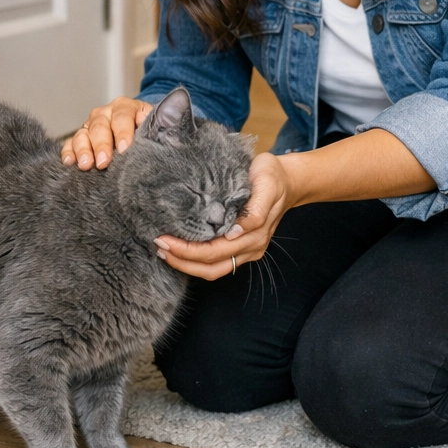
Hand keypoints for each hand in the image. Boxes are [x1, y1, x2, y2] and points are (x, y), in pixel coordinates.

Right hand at [61, 97, 152, 169]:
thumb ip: (157, 125)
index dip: (123, 132)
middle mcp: (105, 113)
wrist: (138, 129)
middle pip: (100, 126)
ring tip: (86, 165)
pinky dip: (68, 152)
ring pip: (82, 134)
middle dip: (101, 145)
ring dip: (83, 150)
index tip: (125, 149)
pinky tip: (70, 163)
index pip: (122, 117)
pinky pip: (70, 143)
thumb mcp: (155, 125)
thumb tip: (160, 127)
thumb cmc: (148, 130)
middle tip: (103, 163)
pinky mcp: (81, 138)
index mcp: (125, 107)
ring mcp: (91, 125)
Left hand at [156, 153, 292, 279]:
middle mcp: (250, 247)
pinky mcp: (242, 248)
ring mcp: (247, 250)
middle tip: (157, 244)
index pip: (215, 251)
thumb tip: (235, 232)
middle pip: (211, 265)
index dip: (188, 250)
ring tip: (163, 251)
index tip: (164, 238)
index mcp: (255, 233)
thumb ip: (255, 210)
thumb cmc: (274, 177)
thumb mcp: (267, 184)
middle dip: (181, 259)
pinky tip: (179, 250)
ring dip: (186, 265)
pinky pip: (217, 263)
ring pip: (213, 270)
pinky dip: (195, 261)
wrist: (290, 181)